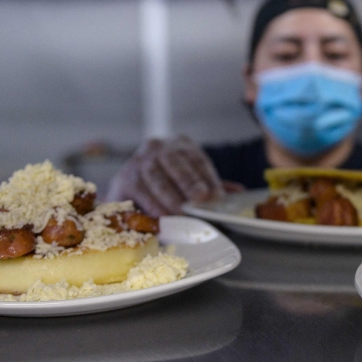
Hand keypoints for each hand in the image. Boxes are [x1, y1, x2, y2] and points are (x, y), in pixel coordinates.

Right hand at [106, 136, 240, 215]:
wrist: (134, 186)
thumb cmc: (170, 183)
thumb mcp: (193, 180)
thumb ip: (212, 186)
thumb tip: (239, 193)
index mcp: (179, 144)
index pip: (196, 159)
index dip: (208, 177)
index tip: (216, 196)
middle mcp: (156, 147)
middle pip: (174, 162)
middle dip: (188, 182)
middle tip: (199, 200)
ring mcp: (137, 161)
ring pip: (154, 177)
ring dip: (169, 197)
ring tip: (181, 213)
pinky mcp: (123, 179)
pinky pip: (138, 192)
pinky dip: (150, 205)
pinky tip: (160, 217)